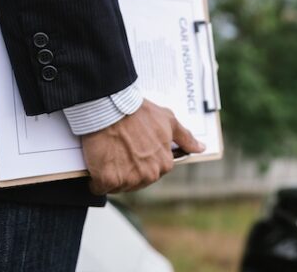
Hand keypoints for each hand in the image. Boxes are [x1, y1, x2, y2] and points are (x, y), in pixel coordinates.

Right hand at [81, 99, 204, 194]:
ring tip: (107, 154)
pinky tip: (96, 163)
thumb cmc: (139, 112)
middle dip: (126, 170)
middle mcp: (149, 175)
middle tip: (118, 150)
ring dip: (111, 176)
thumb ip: (185, 137)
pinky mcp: (108, 180)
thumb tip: (200, 148)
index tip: (132, 149)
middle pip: (134, 182)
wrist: (111, 108)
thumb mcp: (168, 120)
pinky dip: (95, 179)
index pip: (153, 172)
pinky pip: (99, 187)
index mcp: (164, 164)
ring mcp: (129, 179)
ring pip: (118, 186)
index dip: (140, 161)